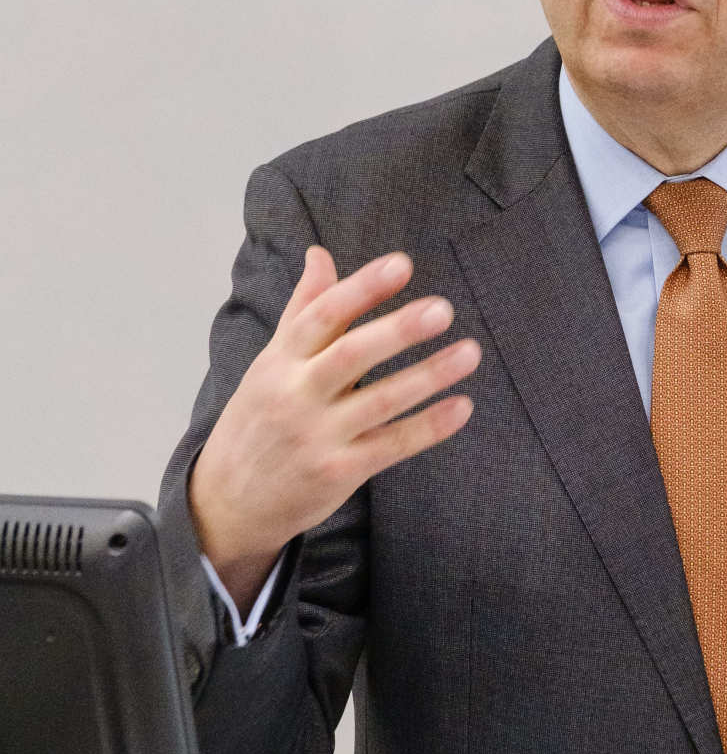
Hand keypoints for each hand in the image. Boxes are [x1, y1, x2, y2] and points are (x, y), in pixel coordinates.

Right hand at [189, 245, 480, 615]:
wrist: (229, 499)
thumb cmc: (259, 421)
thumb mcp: (270, 362)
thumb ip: (303, 310)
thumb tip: (319, 254)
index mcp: (280, 360)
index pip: (321, 315)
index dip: (362, 288)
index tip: (402, 264)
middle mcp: (295, 395)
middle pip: (349, 355)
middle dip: (397, 331)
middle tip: (442, 309)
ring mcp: (316, 436)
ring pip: (379, 401)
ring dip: (427, 376)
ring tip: (470, 352)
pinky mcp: (337, 473)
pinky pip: (390, 446)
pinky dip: (428, 427)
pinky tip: (462, 407)